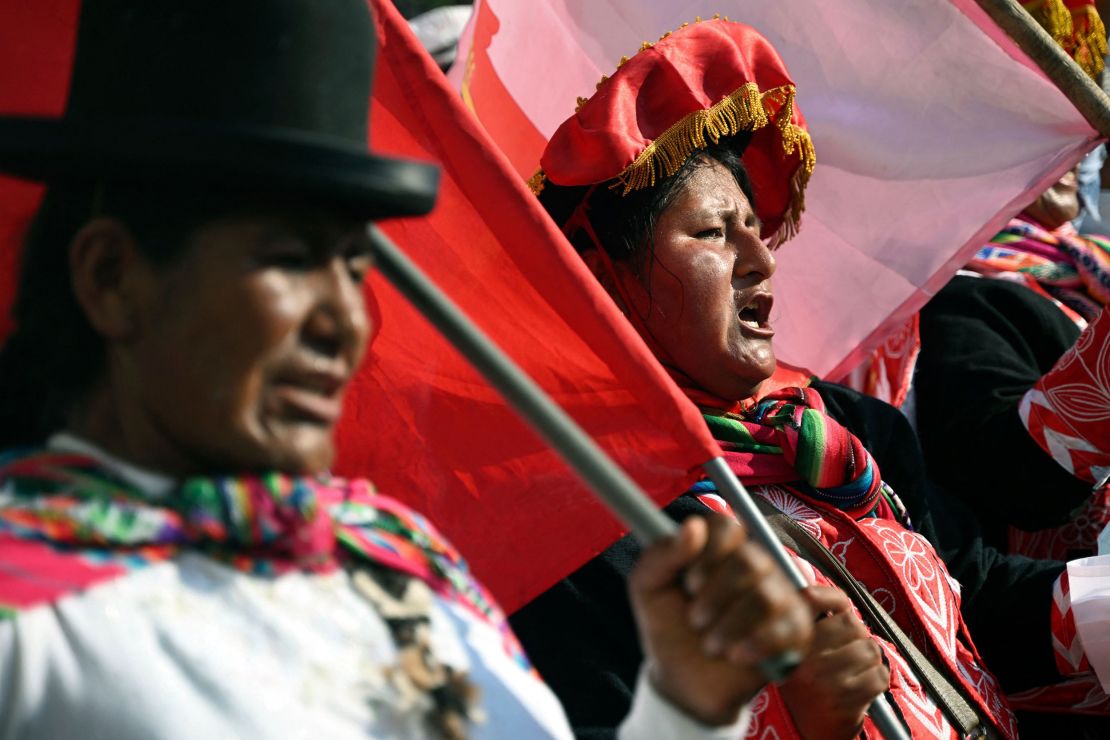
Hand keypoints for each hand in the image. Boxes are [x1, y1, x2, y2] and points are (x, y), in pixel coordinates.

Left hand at [628, 514, 813, 725]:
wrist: (683, 678)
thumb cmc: (668, 625)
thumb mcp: (648, 588)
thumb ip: (661, 554)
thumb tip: (693, 526)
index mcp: (720, 548)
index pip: (727, 527)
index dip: (709, 553)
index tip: (689, 583)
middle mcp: (756, 564)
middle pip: (751, 560)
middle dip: (715, 596)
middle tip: (695, 620)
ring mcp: (780, 595)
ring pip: (767, 597)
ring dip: (730, 626)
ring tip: (710, 644)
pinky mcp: (796, 629)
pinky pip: (790, 628)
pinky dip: (756, 645)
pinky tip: (735, 655)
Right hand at [779, 586, 889, 739]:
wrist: (803, 732)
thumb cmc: (804, 689)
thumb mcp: (795, 653)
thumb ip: (813, 626)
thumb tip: (840, 600)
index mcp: (790, 642)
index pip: (813, 599)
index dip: (833, 598)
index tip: (841, 605)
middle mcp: (805, 659)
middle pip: (852, 624)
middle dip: (858, 637)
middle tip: (850, 651)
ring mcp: (826, 680)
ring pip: (870, 650)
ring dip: (869, 662)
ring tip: (855, 672)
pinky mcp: (846, 700)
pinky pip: (879, 676)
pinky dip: (876, 681)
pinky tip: (861, 688)